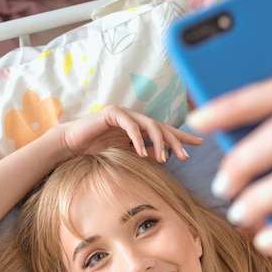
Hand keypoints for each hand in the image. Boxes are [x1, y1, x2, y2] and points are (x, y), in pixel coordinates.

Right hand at [56, 105, 200, 162]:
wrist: (72, 145)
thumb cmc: (96, 151)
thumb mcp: (125, 156)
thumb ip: (143, 154)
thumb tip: (163, 159)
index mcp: (140, 128)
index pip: (166, 131)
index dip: (182, 136)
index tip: (199, 143)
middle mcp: (136, 118)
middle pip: (162, 127)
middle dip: (176, 141)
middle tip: (186, 156)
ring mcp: (125, 114)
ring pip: (150, 125)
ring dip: (159, 143)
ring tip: (163, 159)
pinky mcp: (113, 113)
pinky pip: (131, 125)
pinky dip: (138, 139)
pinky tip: (143, 153)